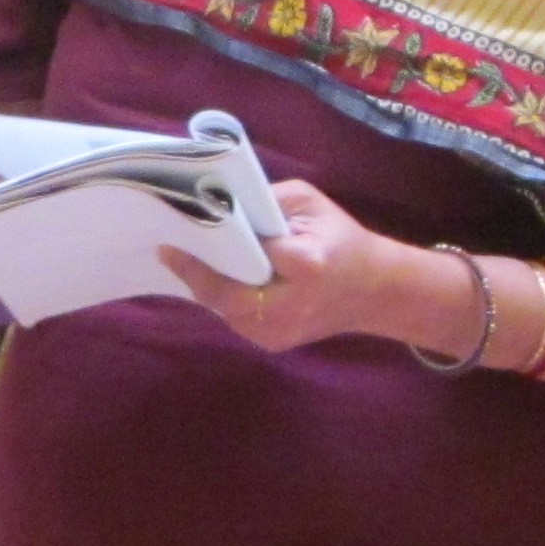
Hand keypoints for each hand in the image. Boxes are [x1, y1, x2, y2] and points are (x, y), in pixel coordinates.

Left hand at [160, 179, 426, 354]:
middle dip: (196, 272)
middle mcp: (292, 306)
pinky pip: (233, 319)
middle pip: (226, 294)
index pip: (254, 256)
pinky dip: (221, 299)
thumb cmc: (339, 238)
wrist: (374, 290)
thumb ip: (263, 202)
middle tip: (170, 247)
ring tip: (185, 257)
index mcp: (308, 264)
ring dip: (204, 285)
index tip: (181, 234)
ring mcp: (281, 331)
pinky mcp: (273, 343)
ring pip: (223, 310)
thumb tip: (215, 206)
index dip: (217, 246)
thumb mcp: (308, 204)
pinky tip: (215, 277)